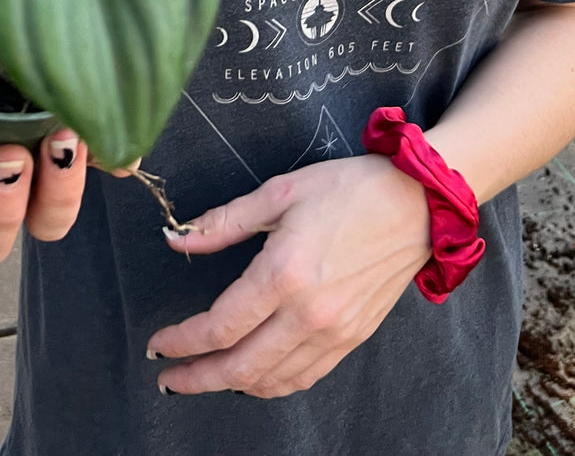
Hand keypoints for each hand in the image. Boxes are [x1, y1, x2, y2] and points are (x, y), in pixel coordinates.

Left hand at [147, 155, 431, 397]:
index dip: (182, 341)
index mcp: (285, 274)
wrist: (416, 203)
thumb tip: (177, 238)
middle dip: (196, 378)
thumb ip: (224, 222)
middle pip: (240, 367)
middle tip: (167, 378)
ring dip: (231, 386)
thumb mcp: (279, 192)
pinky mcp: (354, 338)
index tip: (158, 344)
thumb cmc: (348, 188)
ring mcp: (335, 332)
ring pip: (272, 381)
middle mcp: (309, 313)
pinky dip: (272, 385)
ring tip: (202, 378)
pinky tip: (253, 377)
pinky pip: (305, 377)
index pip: (220, 326)